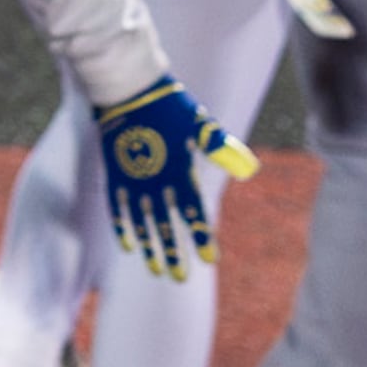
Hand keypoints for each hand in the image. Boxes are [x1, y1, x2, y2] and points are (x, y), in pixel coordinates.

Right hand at [92, 79, 259, 282]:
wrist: (126, 88)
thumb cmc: (169, 104)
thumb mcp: (200, 122)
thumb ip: (221, 146)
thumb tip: (250, 169)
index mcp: (178, 170)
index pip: (192, 211)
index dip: (201, 236)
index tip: (210, 259)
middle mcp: (154, 181)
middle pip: (165, 224)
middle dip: (173, 252)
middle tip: (180, 278)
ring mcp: (132, 179)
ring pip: (141, 222)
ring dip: (150, 246)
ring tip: (156, 269)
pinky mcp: (115, 173)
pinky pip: (117, 207)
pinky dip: (123, 227)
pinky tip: (129, 246)